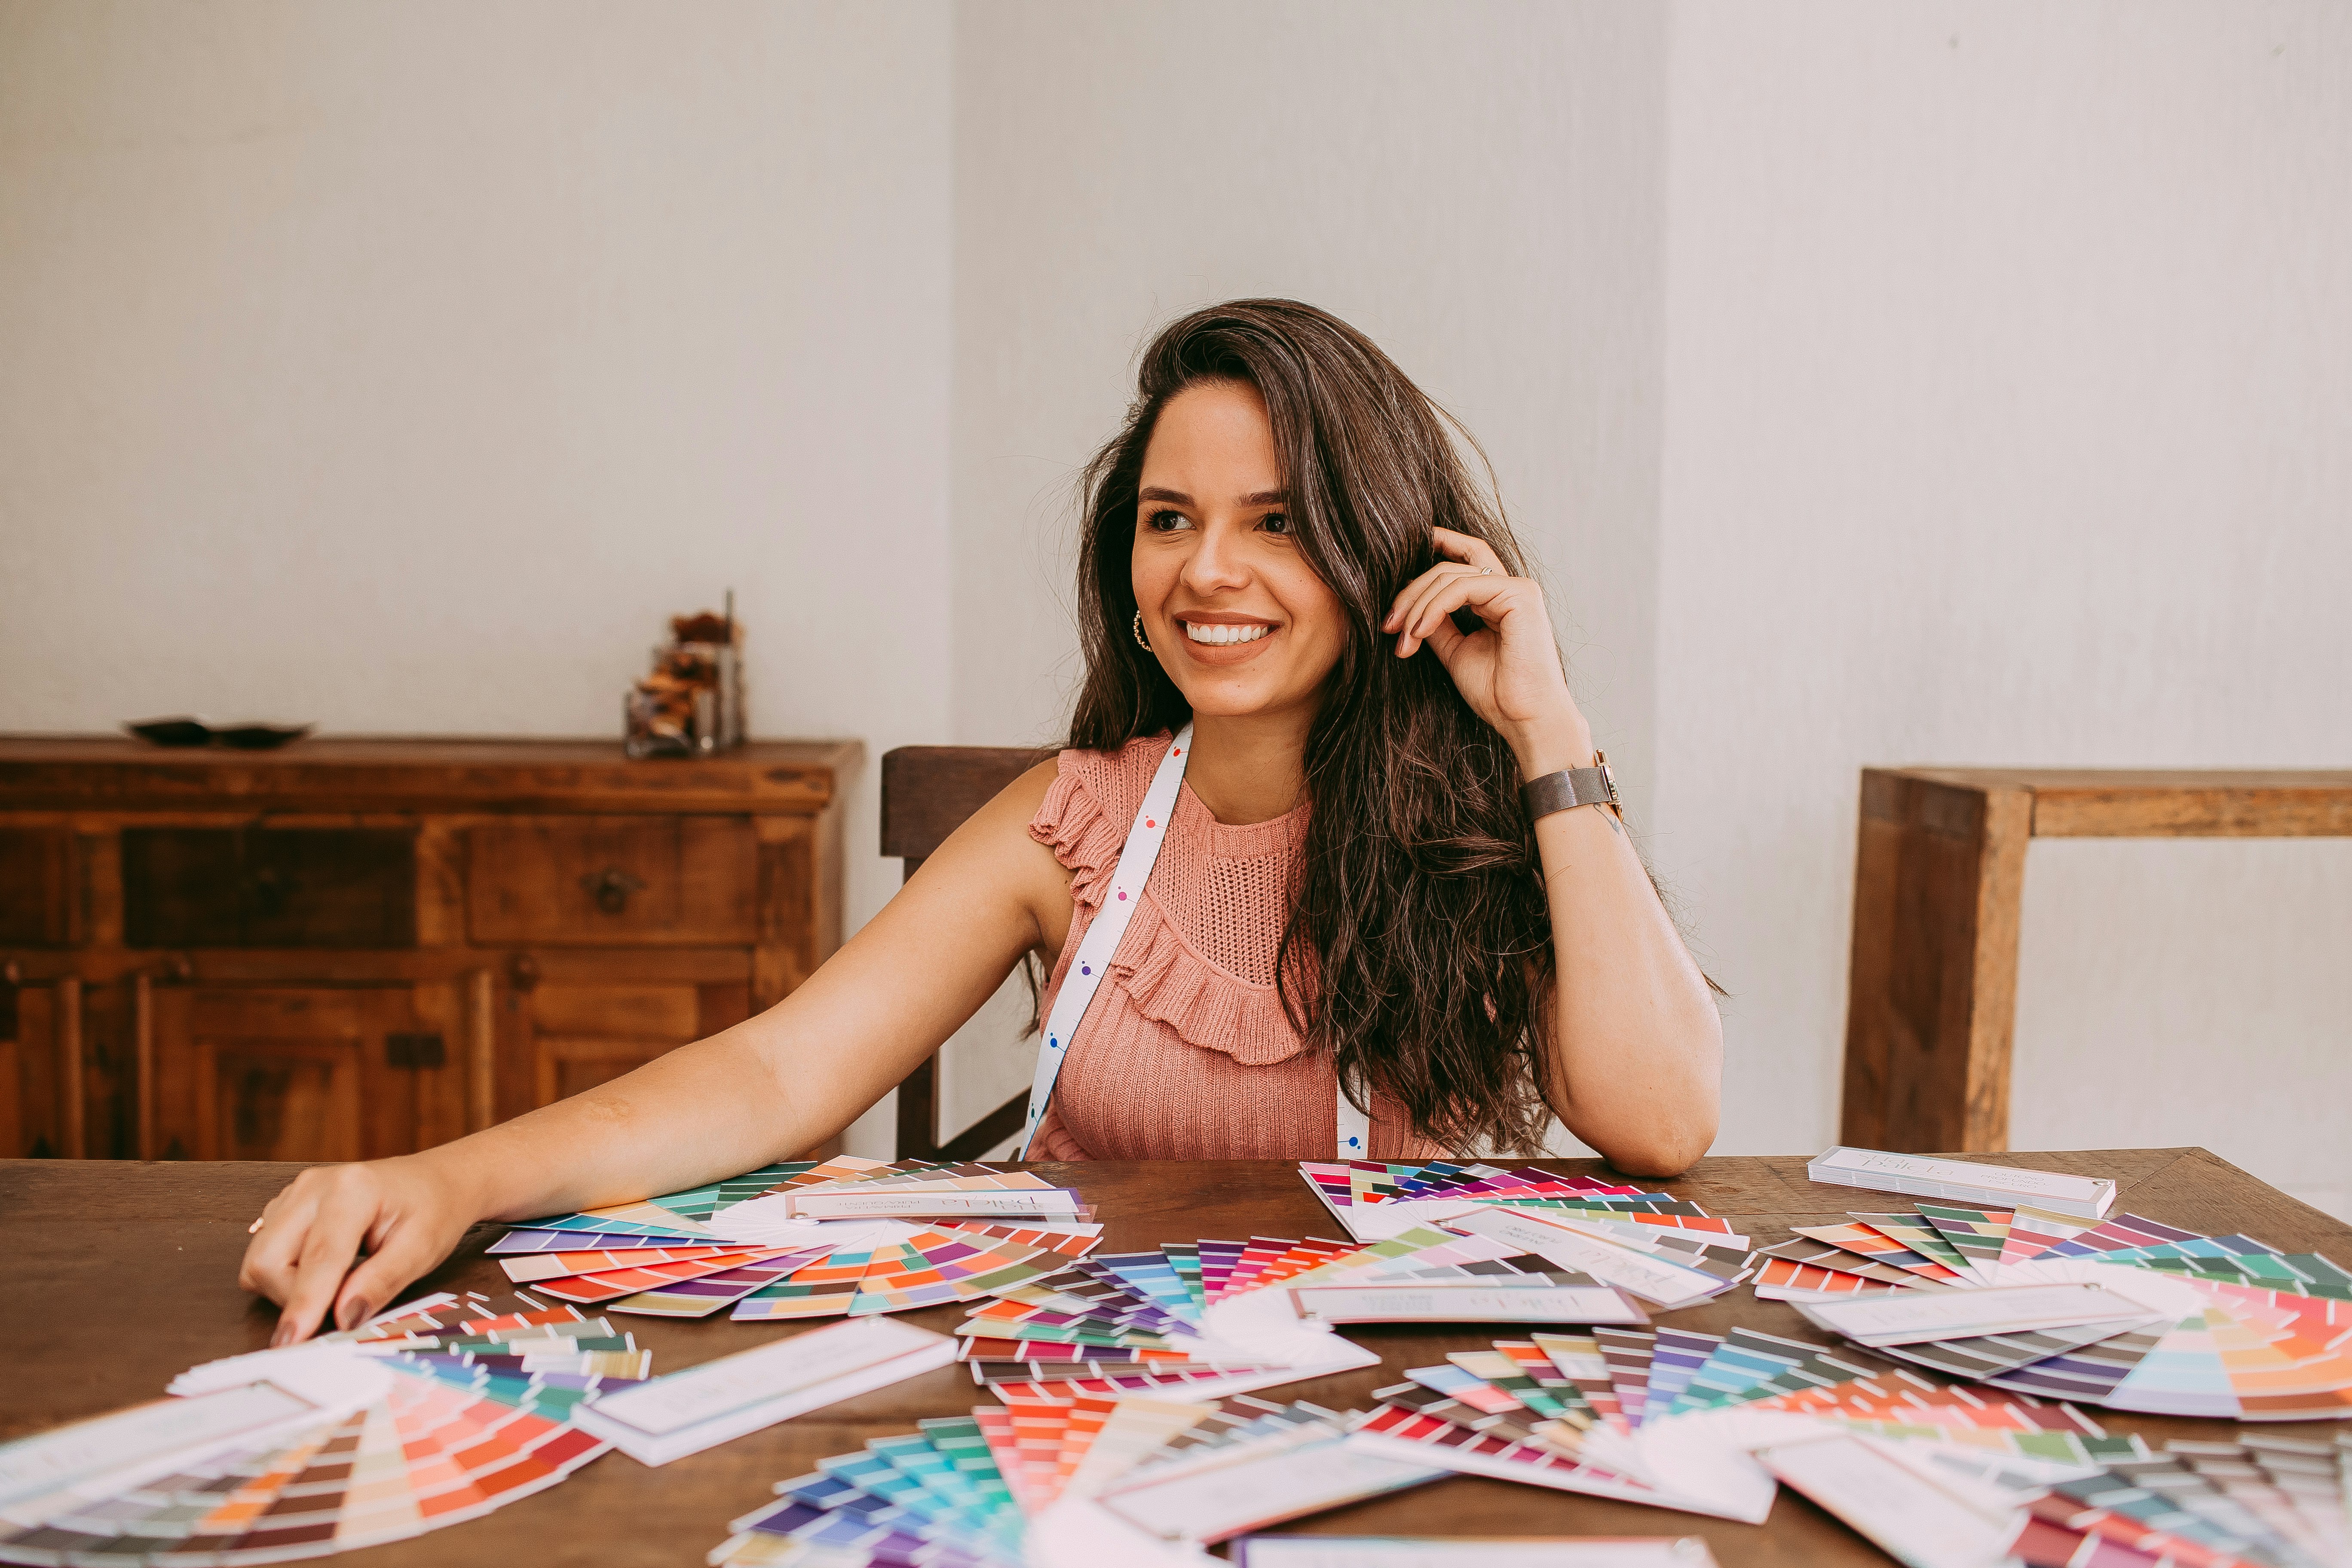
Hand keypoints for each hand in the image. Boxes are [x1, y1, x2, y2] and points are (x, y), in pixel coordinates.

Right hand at [238, 1153, 479, 1343]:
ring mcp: (295, 1194)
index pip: (318, 1257)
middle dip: (291, 1298)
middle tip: (335, 1309)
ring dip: (287, 1287)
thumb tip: (343, 1319)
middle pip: (269, 1259)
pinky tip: (324, 1270)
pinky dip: (286, 1273)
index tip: (292, 1341)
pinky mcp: (286, 1206)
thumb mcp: (422, 1250)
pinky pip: (266, 1251)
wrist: (436, 1180)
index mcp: (352, 1190)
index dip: (304, 1303)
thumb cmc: (434, 1211)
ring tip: (337, 1285)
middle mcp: (313, 1186)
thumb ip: (380, 1283)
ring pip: (260, 1259)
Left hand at [1382, 527, 1591, 775]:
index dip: (1435, 549)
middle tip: (1388, 624)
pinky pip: (1461, 588)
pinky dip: (1433, 607)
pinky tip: (1419, 631)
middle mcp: (1511, 588)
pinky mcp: (1519, 595)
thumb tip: (1408, 606)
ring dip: (1417, 605)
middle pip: (1449, 568)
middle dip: (1411, 592)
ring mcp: (1517, 588)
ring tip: (1403, 638)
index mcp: (1499, 599)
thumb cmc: (1496, 693)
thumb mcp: (1455, 651)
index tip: (1395, 572)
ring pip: (1450, 576)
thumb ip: (1437, 624)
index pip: (1463, 560)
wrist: (1524, 719)